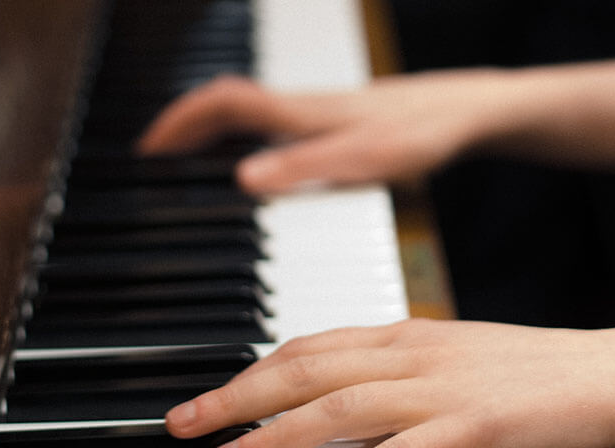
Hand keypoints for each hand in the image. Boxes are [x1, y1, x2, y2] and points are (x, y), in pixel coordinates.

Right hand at [136, 71, 523, 192]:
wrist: (467, 113)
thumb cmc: (423, 131)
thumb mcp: (366, 157)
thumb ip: (306, 168)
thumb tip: (244, 178)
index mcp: (303, 111)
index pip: (223, 101)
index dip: (180, 120)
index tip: (147, 146)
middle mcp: (304, 106)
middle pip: (228, 105)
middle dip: (185, 127)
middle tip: (158, 158)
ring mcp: (320, 112)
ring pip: (250, 112)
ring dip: (213, 130)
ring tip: (191, 161)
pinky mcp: (336, 122)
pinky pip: (275, 123)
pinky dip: (248, 137)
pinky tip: (256, 159)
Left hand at [165, 319, 614, 447]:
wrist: (610, 371)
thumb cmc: (529, 369)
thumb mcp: (450, 358)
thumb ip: (397, 370)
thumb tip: (344, 394)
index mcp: (405, 333)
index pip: (310, 344)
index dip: (253, 370)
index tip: (212, 395)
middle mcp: (413, 352)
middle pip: (307, 369)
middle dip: (239, 395)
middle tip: (185, 423)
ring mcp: (442, 387)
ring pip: (341, 405)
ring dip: (278, 434)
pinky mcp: (474, 425)